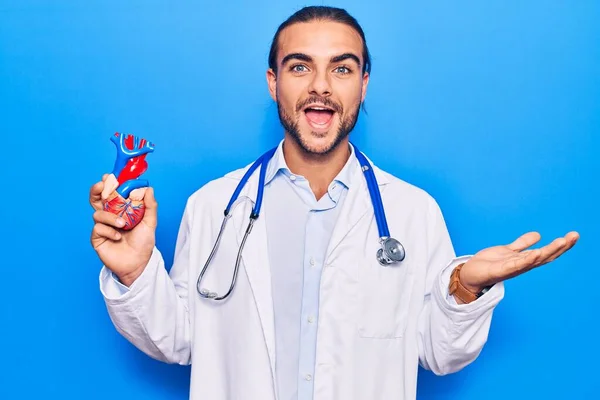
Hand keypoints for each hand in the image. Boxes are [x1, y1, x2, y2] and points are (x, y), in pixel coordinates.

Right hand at [90, 174, 157, 285]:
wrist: (138, 263)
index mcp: (121, 209)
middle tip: (102, 186)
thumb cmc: (143, 243)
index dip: (110, 184)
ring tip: (122, 224)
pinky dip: (109, 231)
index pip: (113, 193)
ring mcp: (102, 226)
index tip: (110, 176)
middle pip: (96, 198)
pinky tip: (118, 237)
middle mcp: (110, 215)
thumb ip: (150, 205)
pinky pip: (98, 228)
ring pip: (97, 213)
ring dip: (110, 217)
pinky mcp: (97, 238)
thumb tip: (149, 188)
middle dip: (96, 190)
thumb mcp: (150, 222)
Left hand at [459, 231, 579, 292]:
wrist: (471, 274)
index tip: (573, 236)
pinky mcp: (501, 270)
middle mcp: (522, 266)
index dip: (561, 246)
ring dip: (549, 251)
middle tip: (574, 236)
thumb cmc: (490, 264)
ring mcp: (513, 268)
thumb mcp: (508, 250)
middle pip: (546, 256)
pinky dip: (527, 259)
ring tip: (561, 241)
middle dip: (560, 247)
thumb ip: (522, 244)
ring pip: (534, 260)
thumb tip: (538, 235)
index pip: (548, 253)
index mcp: (525, 261)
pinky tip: (536, 253)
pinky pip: (516, 264)